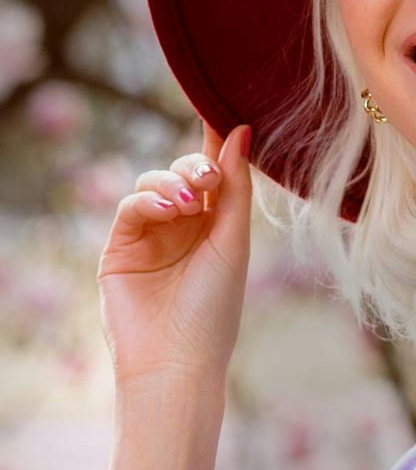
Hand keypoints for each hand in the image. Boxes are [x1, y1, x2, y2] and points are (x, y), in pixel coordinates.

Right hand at [96, 121, 252, 387]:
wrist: (177, 359)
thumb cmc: (216, 304)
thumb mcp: (234, 238)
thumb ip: (236, 184)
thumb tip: (241, 129)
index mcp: (218, 221)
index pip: (217, 171)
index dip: (217, 142)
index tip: (224, 109)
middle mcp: (185, 223)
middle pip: (186, 171)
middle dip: (197, 166)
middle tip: (208, 179)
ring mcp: (151, 234)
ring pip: (155, 182)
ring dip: (173, 183)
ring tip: (189, 203)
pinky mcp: (120, 246)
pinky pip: (130, 205)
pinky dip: (149, 200)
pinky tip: (170, 211)